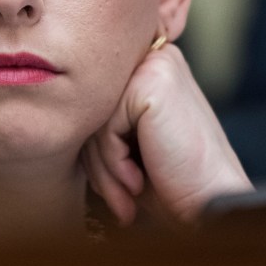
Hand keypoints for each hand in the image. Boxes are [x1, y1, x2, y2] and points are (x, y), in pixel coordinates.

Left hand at [81, 43, 252, 225]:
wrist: (213, 207)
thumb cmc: (171, 182)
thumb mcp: (126, 144)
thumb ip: (99, 120)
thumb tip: (52, 109)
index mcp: (147, 67)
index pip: (92, 101)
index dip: (95, 149)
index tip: (114, 185)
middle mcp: (154, 58)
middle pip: (91, 106)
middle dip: (97, 161)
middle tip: (117, 199)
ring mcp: (155, 65)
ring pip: (93, 117)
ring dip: (103, 168)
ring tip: (127, 195)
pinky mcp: (153, 81)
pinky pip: (104, 125)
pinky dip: (114, 162)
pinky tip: (138, 180)